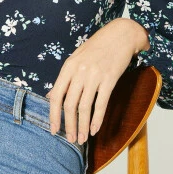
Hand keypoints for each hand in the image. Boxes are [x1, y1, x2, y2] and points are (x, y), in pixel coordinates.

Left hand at [45, 18, 148, 144]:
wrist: (120, 34)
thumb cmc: (97, 47)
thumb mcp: (76, 58)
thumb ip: (65, 78)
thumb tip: (51, 95)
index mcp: (68, 67)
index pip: (56, 96)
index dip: (53, 116)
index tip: (53, 130)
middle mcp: (79, 72)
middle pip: (70, 105)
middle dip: (68, 125)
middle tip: (70, 139)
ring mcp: (94, 75)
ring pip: (85, 107)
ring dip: (82, 126)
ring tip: (81, 138)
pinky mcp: (110, 78)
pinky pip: (101, 103)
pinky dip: (97, 119)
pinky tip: (94, 129)